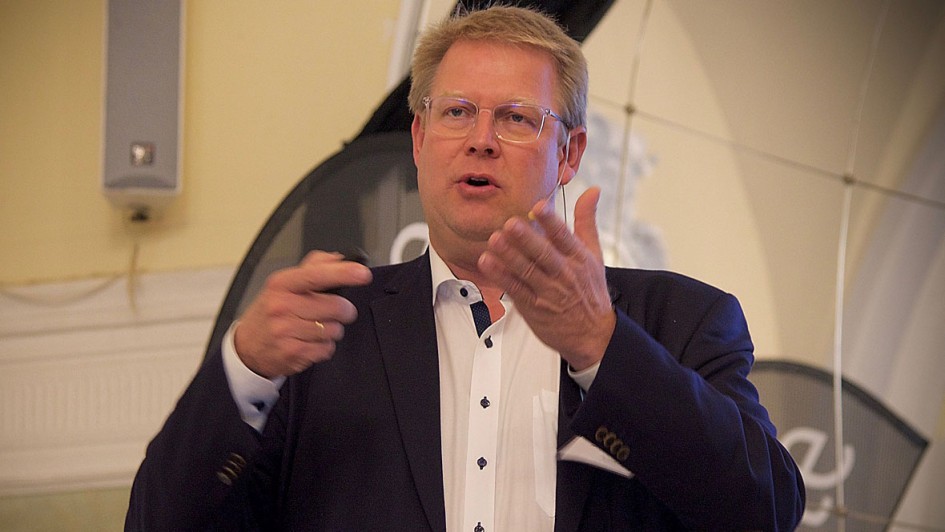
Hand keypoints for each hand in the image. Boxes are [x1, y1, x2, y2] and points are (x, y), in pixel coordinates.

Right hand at [233, 251, 372, 377]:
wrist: (248, 346)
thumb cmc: (270, 311)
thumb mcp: (284, 284)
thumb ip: (314, 267)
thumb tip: (339, 258)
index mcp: (282, 284)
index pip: (317, 275)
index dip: (343, 273)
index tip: (362, 273)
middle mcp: (282, 306)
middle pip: (336, 306)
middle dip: (342, 310)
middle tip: (332, 311)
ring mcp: (286, 331)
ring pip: (335, 330)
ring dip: (332, 330)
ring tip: (314, 328)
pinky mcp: (293, 353)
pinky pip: (327, 348)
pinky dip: (324, 346)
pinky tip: (309, 342)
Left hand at [478, 187, 615, 369]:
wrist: (593, 335)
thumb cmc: (591, 290)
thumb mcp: (594, 254)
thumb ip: (587, 220)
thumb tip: (593, 190)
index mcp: (579, 259)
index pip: (565, 237)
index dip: (551, 222)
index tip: (539, 207)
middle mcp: (564, 275)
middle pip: (544, 255)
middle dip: (527, 239)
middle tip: (510, 224)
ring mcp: (548, 292)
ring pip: (527, 272)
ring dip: (509, 256)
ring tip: (494, 240)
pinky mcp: (534, 307)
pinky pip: (516, 290)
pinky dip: (501, 277)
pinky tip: (488, 263)